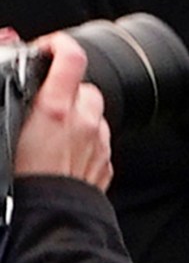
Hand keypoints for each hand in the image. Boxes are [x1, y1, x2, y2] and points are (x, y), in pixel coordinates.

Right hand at [8, 31, 111, 190]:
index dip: (60, 44)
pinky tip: (64, 152)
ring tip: (52, 131)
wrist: (50, 218)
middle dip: (66, 90)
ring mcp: (97, 140)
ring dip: (78, 114)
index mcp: (55, 110)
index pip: (71, 57)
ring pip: (94, 112)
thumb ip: (16, 107)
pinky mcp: (105, 161)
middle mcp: (83, 121)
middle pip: (84, 87)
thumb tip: (14, 94)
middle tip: (44, 103)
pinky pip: (98, 139)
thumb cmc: (21, 184)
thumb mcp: (6, 132)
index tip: (49, 46)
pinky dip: (85, 139)